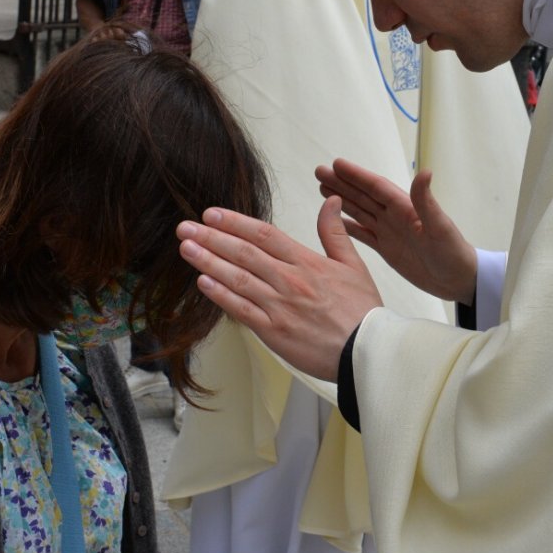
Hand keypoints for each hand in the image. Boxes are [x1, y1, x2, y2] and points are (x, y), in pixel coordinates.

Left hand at [177, 198, 382, 381]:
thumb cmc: (362, 311)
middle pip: (244, 253)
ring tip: (186, 248)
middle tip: (185, 227)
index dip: (235, 222)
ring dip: (208, 261)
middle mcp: (289, 281)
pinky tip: (203, 282)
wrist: (367, 352)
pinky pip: (242, 310)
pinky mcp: (274, 331)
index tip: (211, 213)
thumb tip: (330, 200)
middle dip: (211, 238)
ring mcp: (280, 306)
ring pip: (238, 279)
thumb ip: (335, 232)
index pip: (264, 235)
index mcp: (307, 262)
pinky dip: (221, 295)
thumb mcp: (354, 265)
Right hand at [316, 158, 477, 303]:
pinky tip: (334, 221)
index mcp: (406, 208)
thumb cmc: (454, 253)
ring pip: (360, 211)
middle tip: (320, 171)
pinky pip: (363, 234)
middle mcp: (395, 216)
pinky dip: (347, 226)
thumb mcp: (441, 227)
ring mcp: (389, 232)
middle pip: (363, 195)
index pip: (377, 187)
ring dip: (342, 200)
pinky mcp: (387, 248)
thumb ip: (427, 202)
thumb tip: (425, 172)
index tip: (337, 164)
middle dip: (342, 183)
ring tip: (322, 187)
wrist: (459, 280)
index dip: (357, 176)